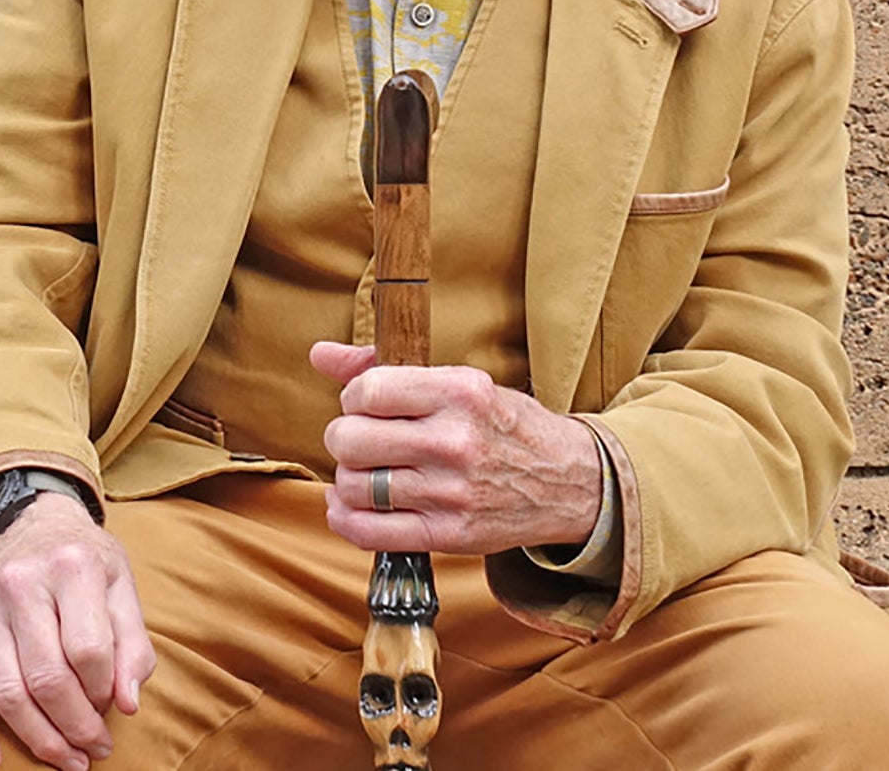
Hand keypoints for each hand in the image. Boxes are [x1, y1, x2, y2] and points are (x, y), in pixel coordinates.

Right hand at [0, 493, 156, 770]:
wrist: (25, 520)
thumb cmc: (82, 560)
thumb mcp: (121, 585)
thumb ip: (132, 644)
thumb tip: (128, 704)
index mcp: (72, 566)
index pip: (89, 651)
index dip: (104, 692)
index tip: (113, 709)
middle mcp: (21, 583)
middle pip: (48, 678)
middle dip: (76, 726)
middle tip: (94, 749)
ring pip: (8, 692)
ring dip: (39, 738)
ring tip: (66, 759)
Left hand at [310, 340, 603, 554]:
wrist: (568, 482)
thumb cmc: (505, 426)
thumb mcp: (461, 382)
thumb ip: (386, 367)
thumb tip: (319, 354)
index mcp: (460, 392)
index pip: (368, 391)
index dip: (353, 398)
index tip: (365, 405)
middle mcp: (455, 442)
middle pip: (351, 440)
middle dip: (344, 438)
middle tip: (361, 440)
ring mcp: (450, 492)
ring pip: (354, 486)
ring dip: (348, 479)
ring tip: (366, 472)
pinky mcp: (447, 534)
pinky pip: (367, 532)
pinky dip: (344, 519)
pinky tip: (350, 505)